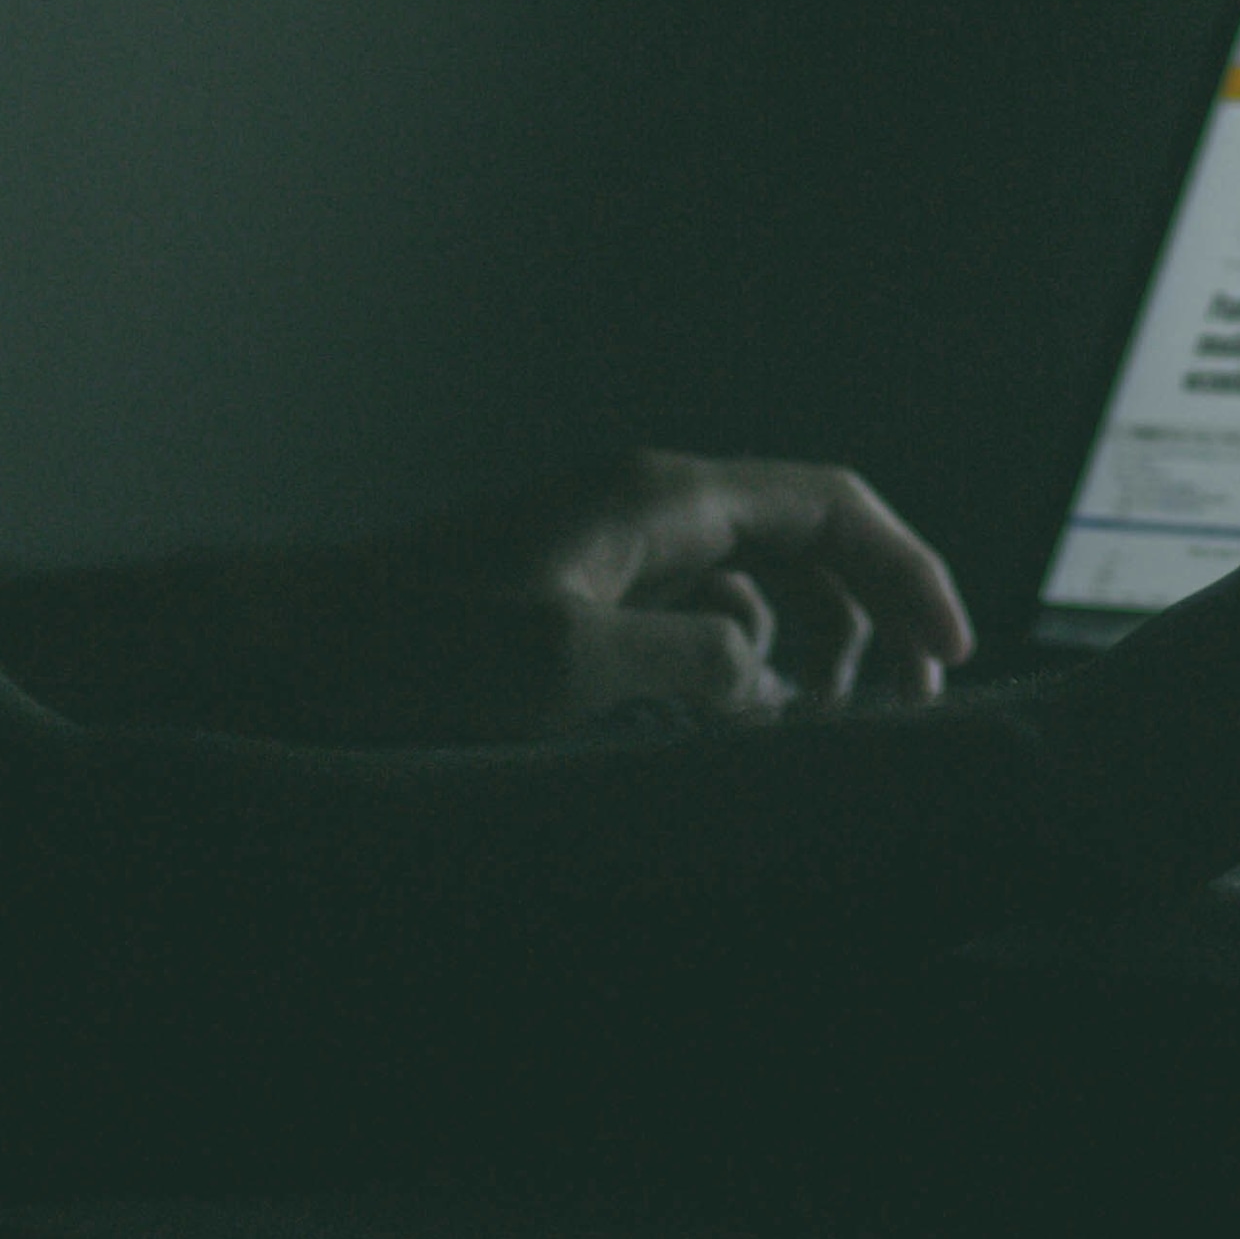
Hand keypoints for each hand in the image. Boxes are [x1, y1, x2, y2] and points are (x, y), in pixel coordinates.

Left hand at [342, 449, 978, 740]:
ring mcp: (611, 556)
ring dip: (806, 656)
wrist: (290, 653)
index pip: (830, 505)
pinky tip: (728, 737)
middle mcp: (646, 512)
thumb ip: (690, 660)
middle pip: (805, 546)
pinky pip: (694, 629)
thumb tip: (769, 673)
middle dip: (869, 619)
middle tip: (904, 714)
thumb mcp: (562, 664)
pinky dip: (736, 675)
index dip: (906, 572)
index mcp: (658, 501)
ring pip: (754, 591)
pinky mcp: (578, 605)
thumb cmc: (409, 651)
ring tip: (819, 737)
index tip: (948, 656)